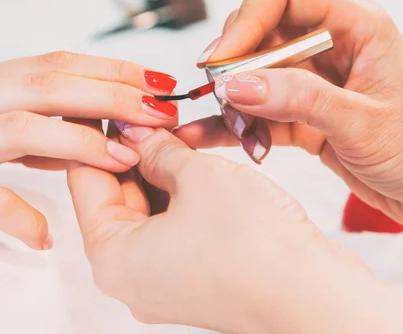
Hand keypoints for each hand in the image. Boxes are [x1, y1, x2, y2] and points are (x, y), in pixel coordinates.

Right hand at [0, 51, 177, 247]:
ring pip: (21, 129)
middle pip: (46, 85)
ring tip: (126, 159)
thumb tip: (95, 133)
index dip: (111, 69)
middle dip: (111, 95)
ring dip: (82, 142)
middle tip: (160, 111)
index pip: (54, 63)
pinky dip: (23, 216)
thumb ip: (32, 125)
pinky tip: (46, 234)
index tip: (156, 81)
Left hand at [68, 123, 402, 333]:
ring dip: (160, 170)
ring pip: (148, 209)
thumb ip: (158, 149)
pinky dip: (181, 194)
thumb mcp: (198, 176)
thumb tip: (135, 130)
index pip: (85, 180)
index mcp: (112, 258)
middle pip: (116, 196)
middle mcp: (132, 276)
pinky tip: (196, 163)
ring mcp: (164, 280)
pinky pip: (175, 226)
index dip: (98, 134)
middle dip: (134, 150)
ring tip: (177, 131)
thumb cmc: (258, 249)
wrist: (317, 297)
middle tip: (151, 112)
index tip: (112, 105)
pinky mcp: (195, 277)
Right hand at [176, 0, 402, 233]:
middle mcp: (329, 46)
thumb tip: (237, 85)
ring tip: (237, 133)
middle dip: (234, 66)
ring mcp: (314, 82)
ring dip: (233, 102)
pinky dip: (235, 125)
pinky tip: (208, 138)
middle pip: (259, 31)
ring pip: (252, 75)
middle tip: (225, 100)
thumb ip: (300, 100)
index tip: (223, 62)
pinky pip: (259, 113)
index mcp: (355, 25)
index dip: (246, 19)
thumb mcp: (365, 124)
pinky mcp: (306, 116)